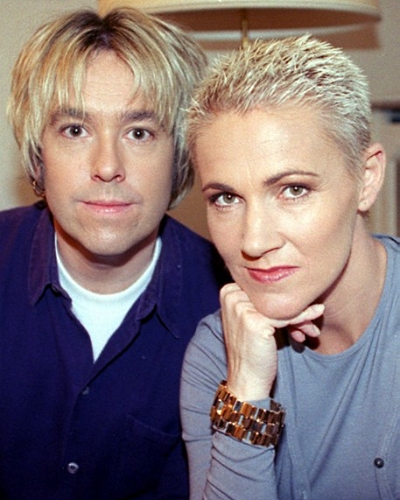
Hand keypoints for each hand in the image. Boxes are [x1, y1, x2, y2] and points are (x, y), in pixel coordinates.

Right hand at [220, 283, 323, 400]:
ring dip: (302, 314)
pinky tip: (317, 314)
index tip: (301, 309)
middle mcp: (231, 296)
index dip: (283, 299)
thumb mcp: (255, 320)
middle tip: (311, 319)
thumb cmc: (253, 350)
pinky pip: (285, 316)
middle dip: (294, 307)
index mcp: (228, 292)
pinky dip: (302, 318)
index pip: (264, 289)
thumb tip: (297, 285)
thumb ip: (264, 302)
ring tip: (312, 326)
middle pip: (272, 297)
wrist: (246, 378)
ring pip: (281, 306)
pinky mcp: (254, 320)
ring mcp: (240, 307)